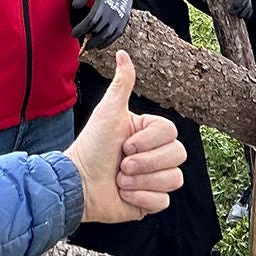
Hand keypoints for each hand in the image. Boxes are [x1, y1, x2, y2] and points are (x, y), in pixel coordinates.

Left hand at [64, 52, 184, 222]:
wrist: (77, 184)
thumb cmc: (91, 146)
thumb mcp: (108, 112)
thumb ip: (122, 84)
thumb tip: (123, 54)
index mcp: (149, 132)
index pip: (172, 133)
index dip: (149, 141)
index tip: (125, 143)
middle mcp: (156, 155)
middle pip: (178, 155)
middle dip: (145, 162)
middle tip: (122, 163)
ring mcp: (155, 179)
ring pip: (174, 179)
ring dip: (141, 180)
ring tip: (120, 178)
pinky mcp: (151, 202)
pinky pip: (163, 201)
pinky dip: (141, 197)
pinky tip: (124, 193)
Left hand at [71, 0, 132, 48]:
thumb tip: (75, 6)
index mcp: (103, 4)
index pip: (90, 21)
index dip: (81, 29)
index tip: (74, 34)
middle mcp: (112, 13)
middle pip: (98, 30)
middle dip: (87, 37)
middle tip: (80, 41)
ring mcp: (119, 19)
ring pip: (106, 35)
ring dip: (96, 43)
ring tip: (88, 46)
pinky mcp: (123, 23)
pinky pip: (115, 36)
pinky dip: (107, 43)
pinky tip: (99, 46)